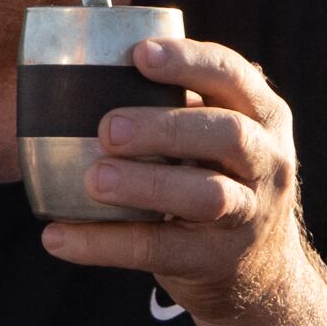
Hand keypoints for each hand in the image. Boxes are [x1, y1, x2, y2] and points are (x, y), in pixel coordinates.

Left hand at [44, 35, 307, 316]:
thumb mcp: (219, 137)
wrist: (261, 271)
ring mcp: (249, 214)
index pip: (233, 76)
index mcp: (263, 115)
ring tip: (94, 180)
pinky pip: (161, 250)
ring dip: (146, 185)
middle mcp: (267, 161)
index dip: (189, 62)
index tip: (140, 54)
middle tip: (108, 128)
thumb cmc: (219, 179)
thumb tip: (84, 69)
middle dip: (166, 128)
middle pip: (228, 135)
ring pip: (207, 196)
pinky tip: (59, 237)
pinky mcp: (217, 260)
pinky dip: (105, 244)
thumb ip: (177, 105)